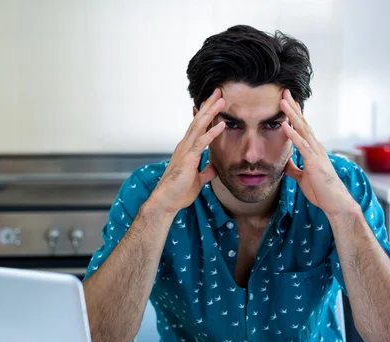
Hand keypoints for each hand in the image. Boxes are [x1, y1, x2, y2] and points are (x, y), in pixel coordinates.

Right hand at [151, 88, 225, 213]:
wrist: (167, 202)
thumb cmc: (179, 192)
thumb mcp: (198, 180)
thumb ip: (206, 171)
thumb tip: (215, 167)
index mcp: (187, 149)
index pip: (198, 126)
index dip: (207, 113)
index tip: (215, 101)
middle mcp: (184, 145)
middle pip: (198, 120)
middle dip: (209, 105)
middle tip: (219, 91)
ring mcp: (185, 150)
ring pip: (199, 126)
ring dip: (211, 112)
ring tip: (221, 100)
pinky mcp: (188, 159)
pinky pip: (201, 143)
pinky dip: (212, 133)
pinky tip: (222, 124)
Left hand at [280, 89, 357, 215]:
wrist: (335, 203)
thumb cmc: (321, 191)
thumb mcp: (302, 177)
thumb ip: (293, 168)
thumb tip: (284, 163)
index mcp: (313, 149)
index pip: (302, 127)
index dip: (294, 114)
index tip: (286, 101)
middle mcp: (316, 147)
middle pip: (303, 122)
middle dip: (293, 107)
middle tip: (284, 92)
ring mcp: (316, 153)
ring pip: (302, 129)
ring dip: (292, 115)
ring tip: (283, 102)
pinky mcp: (314, 162)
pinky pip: (302, 145)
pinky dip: (293, 134)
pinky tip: (285, 125)